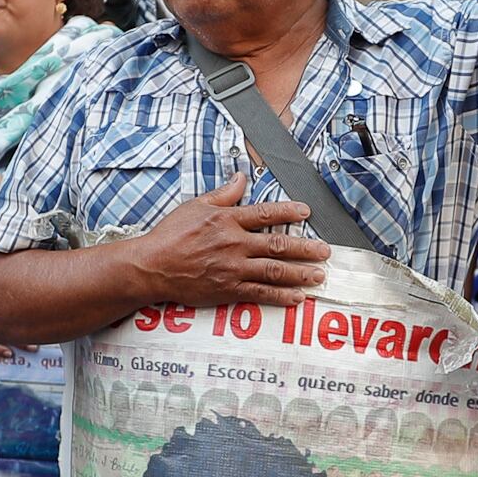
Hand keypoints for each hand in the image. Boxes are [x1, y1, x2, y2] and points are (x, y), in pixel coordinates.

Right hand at [135, 176, 327, 304]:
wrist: (151, 266)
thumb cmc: (170, 236)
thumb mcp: (195, 206)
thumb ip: (223, 194)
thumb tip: (241, 178)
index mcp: (227, 220)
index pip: (265, 214)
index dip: (288, 212)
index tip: (306, 212)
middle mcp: (234, 244)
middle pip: (278, 245)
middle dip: (306, 249)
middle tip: (325, 251)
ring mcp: (232, 268)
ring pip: (274, 271)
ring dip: (300, 274)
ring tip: (319, 276)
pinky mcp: (227, 289)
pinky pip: (260, 293)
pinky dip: (281, 296)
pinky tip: (297, 298)